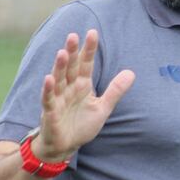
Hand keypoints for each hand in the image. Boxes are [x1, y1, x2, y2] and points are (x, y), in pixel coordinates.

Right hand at [32, 30, 134, 161]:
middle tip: (73, 35)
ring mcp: (59, 99)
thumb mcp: (103, 108)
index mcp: (82, 85)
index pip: (86, 64)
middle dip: (72, 52)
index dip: (89, 49)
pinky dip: (48, 89)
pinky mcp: (50, 112)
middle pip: (71, 67)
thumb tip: (132, 72)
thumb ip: (115, 91)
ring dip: (59, 66)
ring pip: (58, 79)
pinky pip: (49, 99)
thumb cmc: (81, 125)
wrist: (65, 147)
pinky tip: (48, 78)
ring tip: (62, 52)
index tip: (93, 32)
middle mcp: (69, 88)